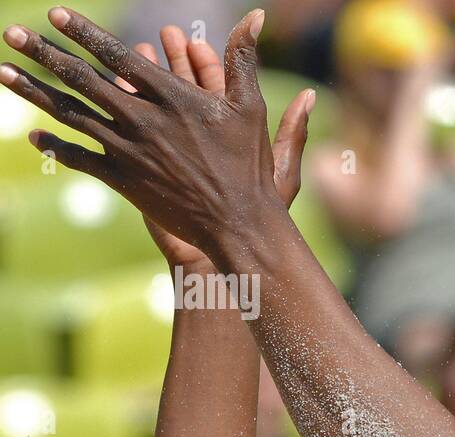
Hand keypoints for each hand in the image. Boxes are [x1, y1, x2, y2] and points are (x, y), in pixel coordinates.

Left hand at [0, 7, 285, 259]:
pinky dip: (56, 147)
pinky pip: (82, 159)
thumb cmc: (249, 166)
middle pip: (83, 80)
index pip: (117, 56)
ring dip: (34, 91)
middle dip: (44, 53)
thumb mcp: (251, 107)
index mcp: (171, 98)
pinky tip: (33, 136)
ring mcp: (130, 152)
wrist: (239, 223)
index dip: (85, 33)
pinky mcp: (125, 181)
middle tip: (13, 34)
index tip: (56, 14)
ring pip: (72, 115)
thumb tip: (256, 16)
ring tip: (3, 71)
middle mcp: (143, 121)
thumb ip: (243, 59)